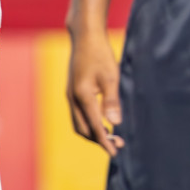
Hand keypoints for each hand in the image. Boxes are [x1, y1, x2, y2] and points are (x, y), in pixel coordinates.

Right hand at [67, 25, 124, 155]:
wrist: (85, 36)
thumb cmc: (100, 54)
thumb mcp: (111, 77)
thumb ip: (112, 101)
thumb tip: (114, 123)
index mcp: (82, 95)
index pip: (94, 126)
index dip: (105, 142)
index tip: (115, 153)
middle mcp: (72, 97)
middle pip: (82, 129)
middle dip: (98, 139)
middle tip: (118, 143)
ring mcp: (70, 94)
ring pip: (78, 122)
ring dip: (93, 132)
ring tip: (112, 134)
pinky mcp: (72, 90)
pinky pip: (78, 113)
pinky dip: (89, 122)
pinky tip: (102, 119)